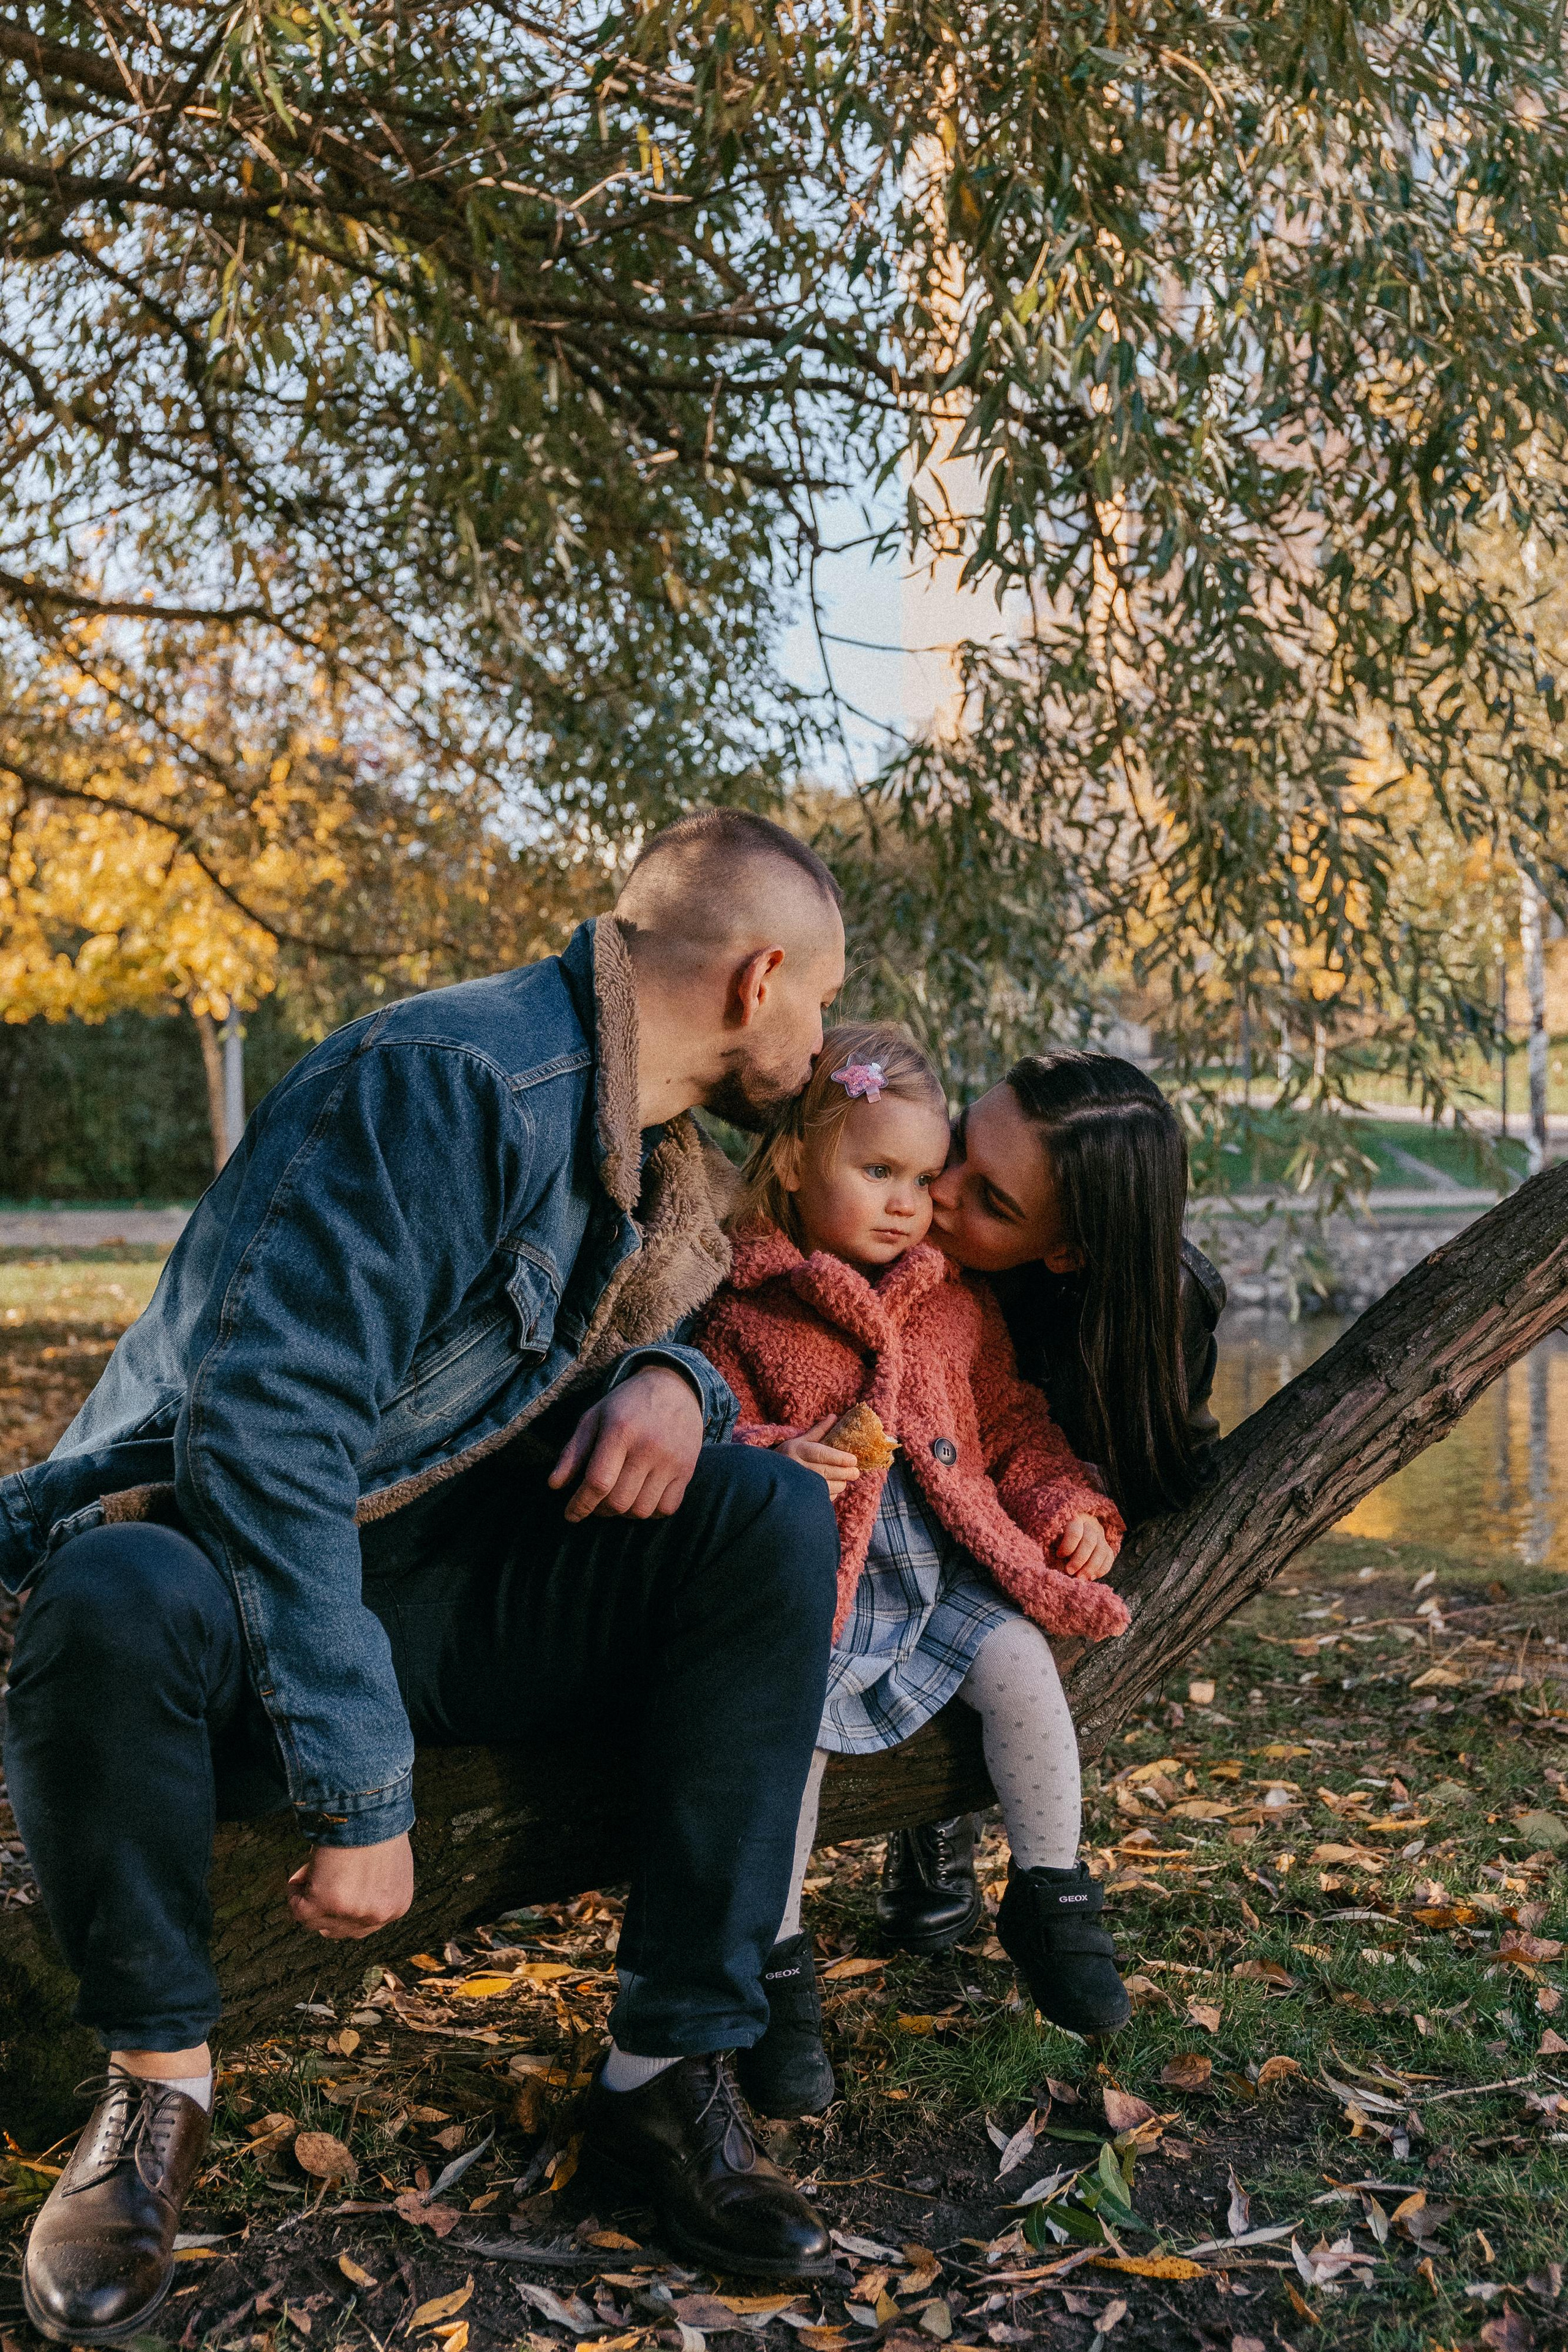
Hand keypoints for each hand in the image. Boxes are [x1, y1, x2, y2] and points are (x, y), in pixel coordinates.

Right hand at [287, 1832, 413, 1938]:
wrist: (370, 1807)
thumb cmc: (380, 1823)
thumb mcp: (388, 1862)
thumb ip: (374, 1883)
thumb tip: (347, 1887)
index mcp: (396, 1905)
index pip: (363, 1925)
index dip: (343, 1906)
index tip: (333, 1886)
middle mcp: (376, 1916)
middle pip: (338, 1930)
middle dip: (325, 1909)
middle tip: (318, 1881)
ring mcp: (350, 1913)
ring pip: (315, 1920)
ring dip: (308, 1895)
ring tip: (314, 1867)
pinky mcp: (324, 1905)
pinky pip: (297, 1909)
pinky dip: (293, 1890)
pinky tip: (302, 1872)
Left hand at [549, 1365, 703, 1522]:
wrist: (675, 1387)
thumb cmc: (627, 1404)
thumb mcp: (594, 1418)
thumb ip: (573, 1452)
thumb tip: (554, 1485)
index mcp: (620, 1431)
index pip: (597, 1482)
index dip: (580, 1505)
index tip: (571, 1515)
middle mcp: (648, 1447)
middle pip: (619, 1502)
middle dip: (600, 1510)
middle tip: (594, 1502)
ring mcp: (671, 1460)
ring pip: (642, 1510)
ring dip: (624, 1513)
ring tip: (617, 1499)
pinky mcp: (687, 1469)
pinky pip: (667, 1509)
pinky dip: (650, 1512)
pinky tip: (641, 1498)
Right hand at [778, 1417, 860, 1497]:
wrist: (767, 1475)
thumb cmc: (787, 1455)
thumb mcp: (800, 1441)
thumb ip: (819, 1431)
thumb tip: (835, 1417)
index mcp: (798, 1450)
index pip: (822, 1454)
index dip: (839, 1458)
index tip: (853, 1460)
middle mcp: (797, 1467)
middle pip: (826, 1471)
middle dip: (844, 1473)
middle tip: (856, 1472)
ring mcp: (798, 1484)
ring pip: (825, 1486)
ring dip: (839, 1484)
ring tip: (845, 1479)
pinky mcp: (800, 1497)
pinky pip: (821, 1497)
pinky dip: (831, 1494)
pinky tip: (833, 1488)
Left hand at [1056, 1514, 1115, 1579]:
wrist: (1070, 1532)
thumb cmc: (1056, 1537)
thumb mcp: (1052, 1539)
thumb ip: (1053, 1548)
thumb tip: (1059, 1566)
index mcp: (1074, 1519)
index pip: (1075, 1531)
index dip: (1068, 1546)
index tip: (1059, 1555)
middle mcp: (1090, 1525)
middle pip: (1090, 1541)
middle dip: (1079, 1560)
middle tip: (1069, 1572)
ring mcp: (1100, 1535)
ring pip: (1102, 1551)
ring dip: (1091, 1568)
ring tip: (1080, 1578)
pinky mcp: (1107, 1546)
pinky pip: (1109, 1558)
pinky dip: (1101, 1569)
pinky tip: (1090, 1577)